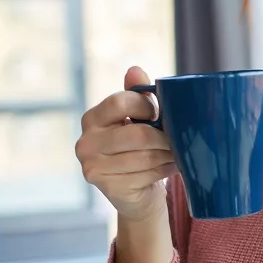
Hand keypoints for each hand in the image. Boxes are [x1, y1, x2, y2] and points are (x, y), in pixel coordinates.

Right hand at [75, 66, 176, 223]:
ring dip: (168, 155)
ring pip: (145, 156)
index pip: (120, 101)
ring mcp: (94, 167)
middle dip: (164, 137)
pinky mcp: (108, 188)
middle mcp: (86, 143)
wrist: (137, 192)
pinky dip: (165, 170)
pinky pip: (147, 174)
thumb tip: (135, 70)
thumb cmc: (141, 148)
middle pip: (137, 134)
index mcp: (92, 119)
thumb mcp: (140, 119)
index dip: (147, 105)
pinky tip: (170, 168)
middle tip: (177, 139)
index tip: (159, 113)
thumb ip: (137, 94)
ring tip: (177, 154)